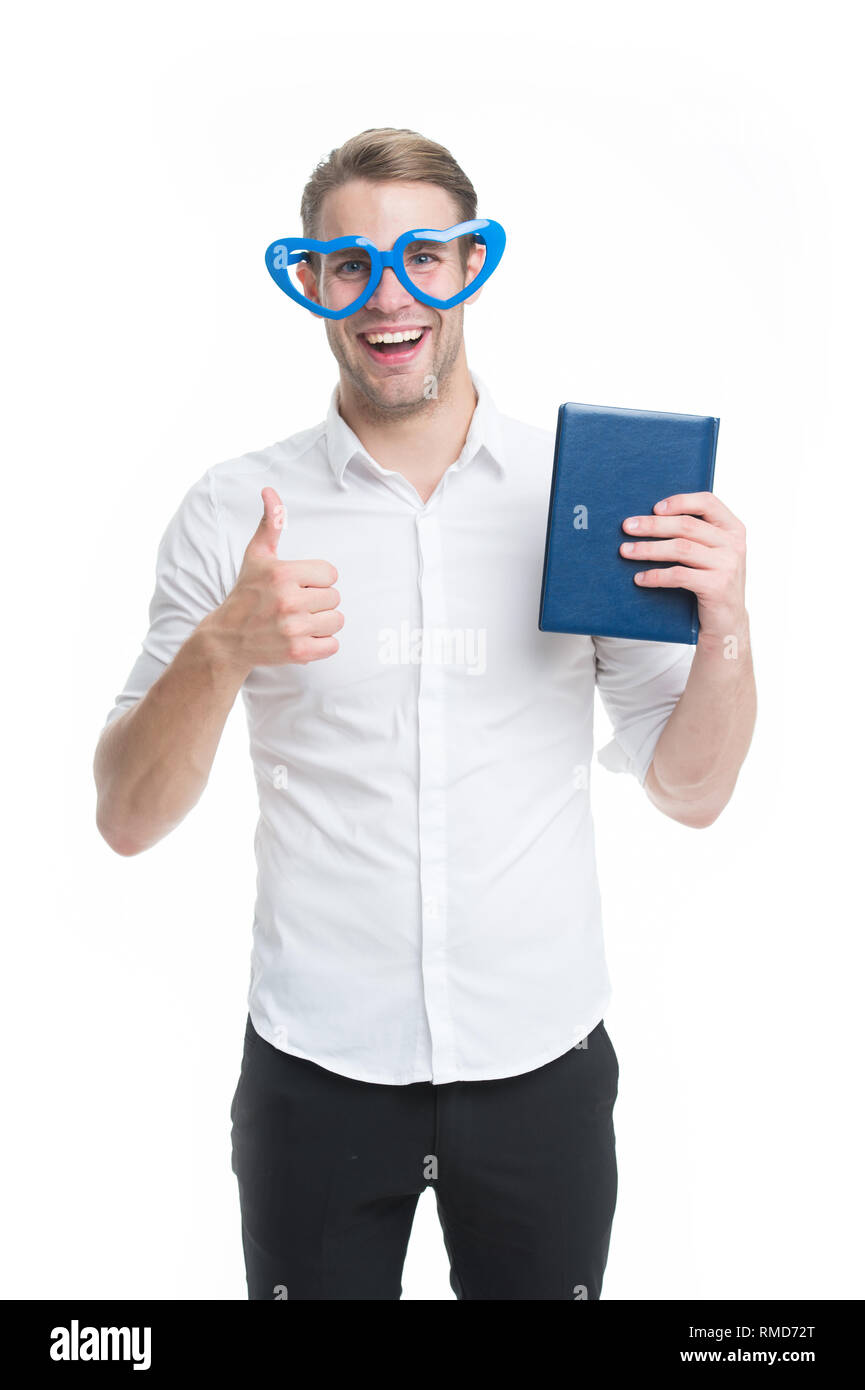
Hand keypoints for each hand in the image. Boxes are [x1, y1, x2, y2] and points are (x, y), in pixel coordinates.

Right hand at [204, 486, 343, 671]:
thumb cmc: (246, 593)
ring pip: (337, 621)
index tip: (298, 585)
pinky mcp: (298, 652)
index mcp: (282, 573)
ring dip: (323, 623)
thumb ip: (270, 523)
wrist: (228, 639)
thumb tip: (269, 490)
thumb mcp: (256, 555)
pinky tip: (302, 637)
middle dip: (319, 601)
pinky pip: (333, 645)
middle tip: (296, 605)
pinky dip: (323, 644)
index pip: (330, 573)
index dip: (317, 579)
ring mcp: (293, 628)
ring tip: (300, 621)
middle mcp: (288, 600)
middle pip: (335, 597)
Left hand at [618, 492, 746, 642]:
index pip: (708, 502)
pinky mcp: (717, 586)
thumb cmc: (711, 583)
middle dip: (653, 525)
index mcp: (733, 529)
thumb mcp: (710, 554)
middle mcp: (733, 544)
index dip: (680, 501)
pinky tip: (639, 578)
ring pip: (680, 548)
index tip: (654, 507)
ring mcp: (727, 565)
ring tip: (626, 551)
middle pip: (687, 525)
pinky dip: (655, 575)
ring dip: (648, 549)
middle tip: (627, 526)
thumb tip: (649, 518)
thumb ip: (694, 535)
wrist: (727, 622)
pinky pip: (679, 575)